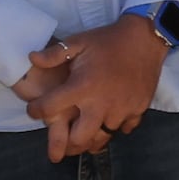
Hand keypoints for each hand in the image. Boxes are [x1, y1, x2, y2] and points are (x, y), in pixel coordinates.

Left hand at [18, 16, 166, 160]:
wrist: (147, 37)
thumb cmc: (109, 40)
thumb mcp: (78, 42)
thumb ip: (53, 54)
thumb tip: (31, 58)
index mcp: (82, 87)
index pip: (49, 109)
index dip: (35, 110)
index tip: (34, 109)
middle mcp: (101, 103)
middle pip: (79, 138)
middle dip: (67, 141)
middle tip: (62, 136)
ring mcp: (122, 109)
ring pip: (103, 137)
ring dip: (92, 136)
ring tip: (84, 133)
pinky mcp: (139, 109)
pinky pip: (124, 128)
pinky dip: (116, 126)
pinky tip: (110, 119)